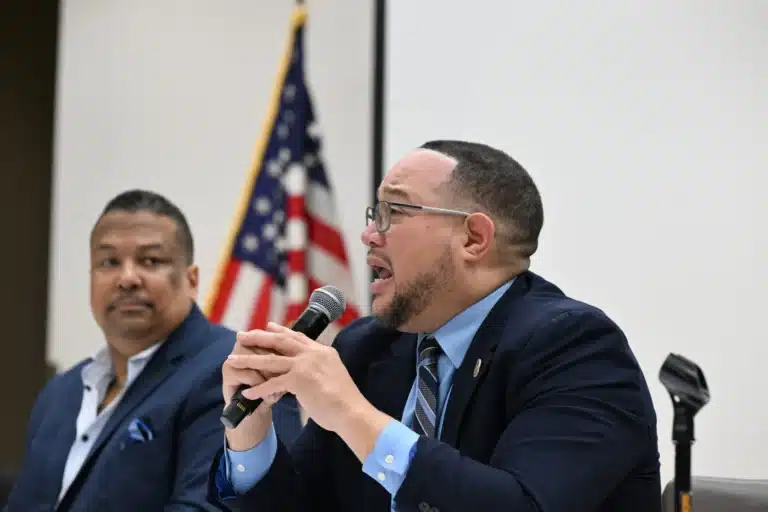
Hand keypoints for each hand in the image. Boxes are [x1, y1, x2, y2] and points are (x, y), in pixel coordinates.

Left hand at [227, 322, 391, 459]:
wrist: (352, 411)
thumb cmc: (345, 400)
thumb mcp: (334, 375)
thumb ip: (320, 369)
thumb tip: (312, 373)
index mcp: (322, 352)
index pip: (298, 337)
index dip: (281, 331)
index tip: (268, 327)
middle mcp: (313, 354)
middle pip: (280, 341)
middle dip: (258, 337)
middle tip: (242, 335)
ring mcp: (305, 365)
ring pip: (270, 360)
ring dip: (249, 360)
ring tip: (233, 359)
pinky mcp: (299, 380)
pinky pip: (272, 384)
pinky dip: (258, 389)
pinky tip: (247, 392)